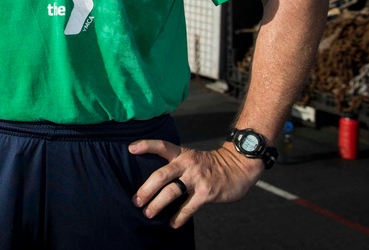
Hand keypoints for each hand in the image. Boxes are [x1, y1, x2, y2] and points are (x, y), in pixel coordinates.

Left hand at [129, 139, 263, 227]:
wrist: (238, 167)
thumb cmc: (209, 164)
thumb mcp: (191, 157)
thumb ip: (175, 165)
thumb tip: (154, 181)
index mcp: (181, 154)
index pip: (161, 146)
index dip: (146, 145)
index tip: (131, 148)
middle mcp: (187, 164)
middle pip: (161, 175)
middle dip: (146, 189)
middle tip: (136, 200)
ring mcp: (196, 179)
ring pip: (171, 192)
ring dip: (157, 204)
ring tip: (148, 213)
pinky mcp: (206, 193)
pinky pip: (188, 207)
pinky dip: (179, 217)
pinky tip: (172, 224)